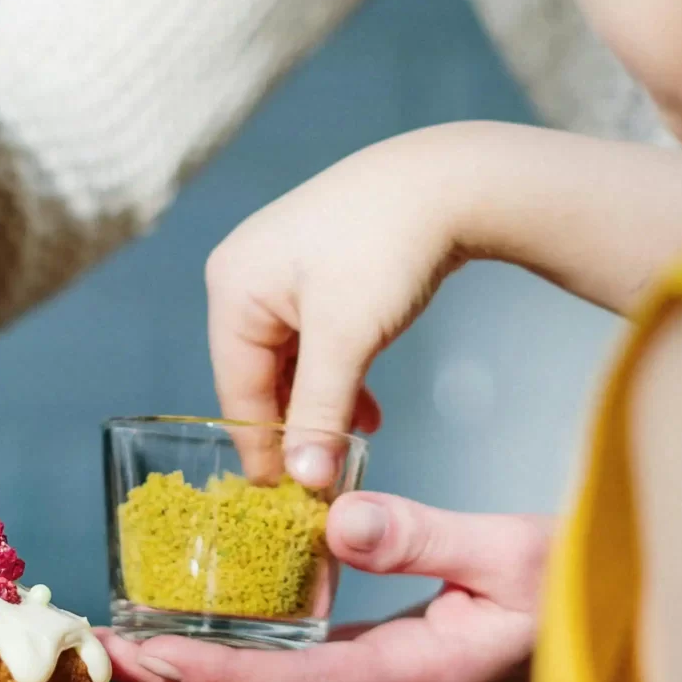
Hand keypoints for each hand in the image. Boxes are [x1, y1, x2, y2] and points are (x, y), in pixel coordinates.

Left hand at [104, 493, 550, 681]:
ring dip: (201, 667)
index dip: (214, 676)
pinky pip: (295, 666)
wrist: (616, 633)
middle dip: (181, 677)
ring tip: (132, 641)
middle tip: (105, 649)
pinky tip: (209, 625)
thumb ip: (424, 536)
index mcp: (410, 677)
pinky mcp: (386, 665)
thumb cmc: (576, 592)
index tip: (150, 659)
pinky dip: (240, 650)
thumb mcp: (511, 551)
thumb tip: (336, 520)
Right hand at [205, 129, 475, 486]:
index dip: (264, 450)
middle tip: (329, 474)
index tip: (289, 500)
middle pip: (261, 377)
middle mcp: (244, 276)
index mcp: (232, 288)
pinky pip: (315, 340)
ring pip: (293, 363)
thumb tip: (304, 479)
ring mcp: (281, 270)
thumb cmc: (386, 250)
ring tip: (358, 438)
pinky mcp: (318, 270)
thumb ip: (320, 412)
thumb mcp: (347, 340)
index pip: (237, 390)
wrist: (449, 181)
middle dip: (300, 425)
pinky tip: (367, 406)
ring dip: (324, 404)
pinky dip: (338, 374)